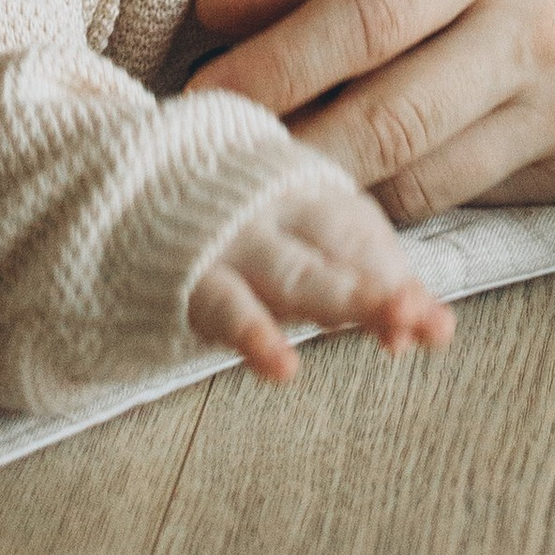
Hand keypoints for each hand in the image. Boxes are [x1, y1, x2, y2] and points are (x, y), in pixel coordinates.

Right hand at [185, 175, 453, 386]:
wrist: (121, 186)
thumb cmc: (228, 224)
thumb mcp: (287, 240)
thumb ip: (351, 277)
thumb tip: (419, 332)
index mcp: (304, 196)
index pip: (363, 233)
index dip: (397, 275)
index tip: (433, 326)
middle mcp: (276, 213)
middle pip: (344, 245)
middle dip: (388, 285)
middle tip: (431, 322)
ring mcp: (235, 242)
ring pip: (297, 272)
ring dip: (348, 298)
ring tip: (395, 326)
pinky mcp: (191, 276)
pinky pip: (228, 306)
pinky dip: (257, 336)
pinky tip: (284, 369)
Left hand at [186, 0, 554, 220]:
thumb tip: (216, 12)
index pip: (365, 17)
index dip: (276, 65)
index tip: (202, 95)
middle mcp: (536, 25)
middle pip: (389, 120)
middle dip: (287, 151)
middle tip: (215, 162)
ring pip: (422, 182)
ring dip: (331, 191)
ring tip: (265, 178)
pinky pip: (465, 199)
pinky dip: (396, 203)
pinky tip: (348, 190)